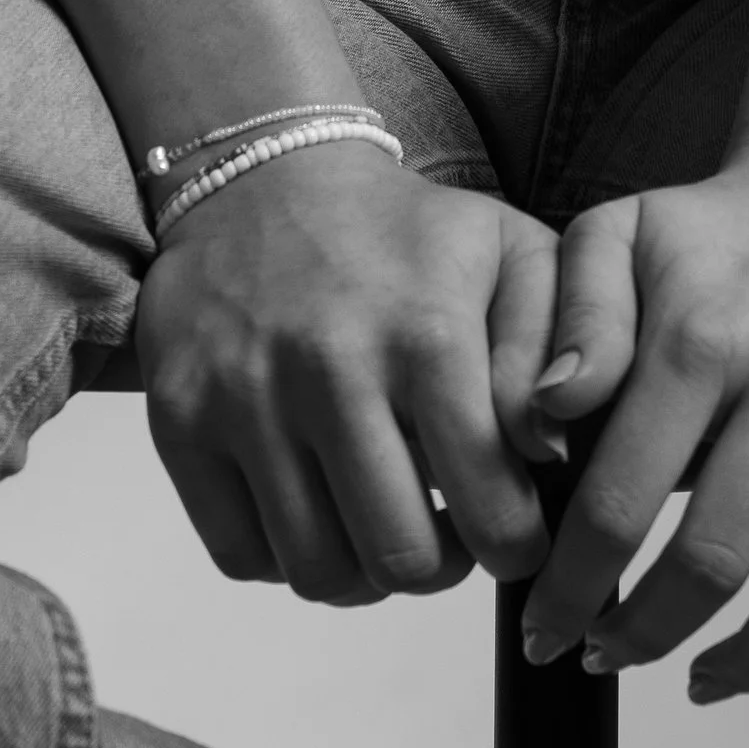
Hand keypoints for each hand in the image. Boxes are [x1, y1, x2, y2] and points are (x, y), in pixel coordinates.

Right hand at [134, 138, 558, 604]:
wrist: (265, 174)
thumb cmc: (405, 233)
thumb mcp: (512, 252)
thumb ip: (567, 343)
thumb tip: (553, 454)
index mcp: (428, 330)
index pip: (492, 508)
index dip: (517, 545)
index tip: (514, 532)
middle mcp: (331, 368)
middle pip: (400, 558)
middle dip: (441, 567)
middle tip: (448, 533)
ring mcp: (246, 398)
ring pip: (319, 570)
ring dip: (364, 572)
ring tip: (384, 519)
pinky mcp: (181, 420)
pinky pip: (240, 555)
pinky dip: (284, 556)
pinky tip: (317, 503)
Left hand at [520, 127, 748, 699]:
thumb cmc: (721, 226)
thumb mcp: (620, 232)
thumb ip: (572, 318)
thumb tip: (543, 416)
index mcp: (705, 336)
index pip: (620, 502)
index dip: (571, 585)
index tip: (544, 627)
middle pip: (715, 561)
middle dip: (644, 634)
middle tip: (606, 654)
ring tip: (702, 677)